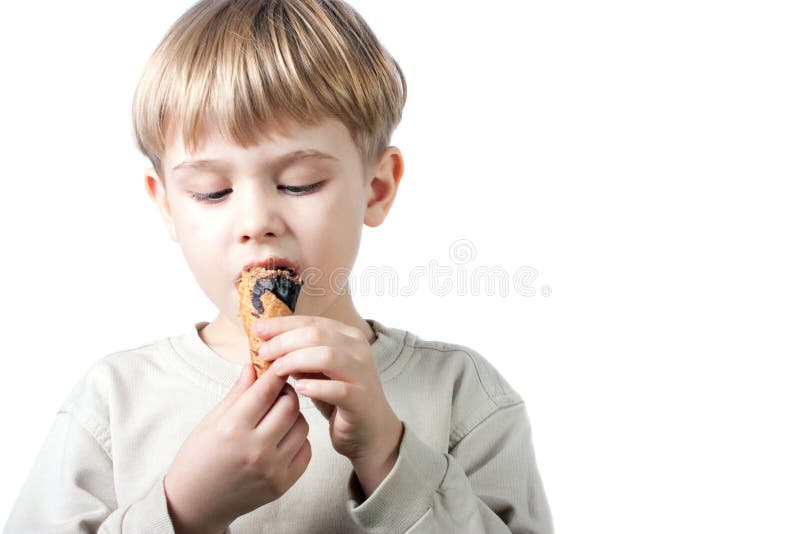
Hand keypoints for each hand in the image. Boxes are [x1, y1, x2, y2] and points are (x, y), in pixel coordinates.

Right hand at [164, 364, 310, 532]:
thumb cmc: (197, 459)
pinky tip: (282, 438)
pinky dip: (298, 440)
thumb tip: (255, 366)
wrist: (194, 504)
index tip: (278, 365)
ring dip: (293, 416)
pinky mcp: (282, 484)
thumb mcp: (211, 421)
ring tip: (278, 416)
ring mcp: (272, 469)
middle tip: (278, 391)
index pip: (267, 390)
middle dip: (286, 392)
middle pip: (290, 405)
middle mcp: (255, 449)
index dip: (276, 373)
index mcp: (232, 429)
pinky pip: (306, 450)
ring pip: (302, 426)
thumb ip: (237, 393)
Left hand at [255, 315, 403, 495]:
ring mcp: (362, 373)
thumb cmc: (339, 398)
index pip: (312, 322)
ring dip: (296, 360)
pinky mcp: (361, 398)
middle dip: (285, 341)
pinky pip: (338, 389)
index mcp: (347, 336)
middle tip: (263, 352)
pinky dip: (315, 387)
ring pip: (327, 356)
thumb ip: (300, 354)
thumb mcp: (317, 371)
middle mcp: (358, 349)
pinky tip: (298, 389)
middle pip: (317, 335)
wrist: (370, 430)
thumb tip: (268, 340)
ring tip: (276, 370)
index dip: (283, 325)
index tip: (258, 330)